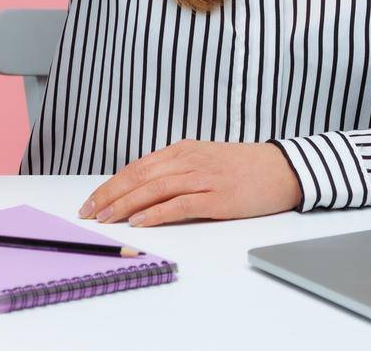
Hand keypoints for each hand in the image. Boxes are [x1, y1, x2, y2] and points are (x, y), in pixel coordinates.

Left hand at [77, 140, 301, 226]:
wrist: (282, 168)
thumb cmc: (243, 167)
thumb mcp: (205, 159)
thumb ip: (176, 169)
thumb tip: (143, 188)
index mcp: (183, 150)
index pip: (137, 167)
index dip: (111, 184)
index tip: (91, 200)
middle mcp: (189, 160)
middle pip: (139, 177)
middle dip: (109, 195)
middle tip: (88, 212)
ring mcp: (203, 178)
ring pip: (154, 189)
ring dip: (125, 204)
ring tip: (106, 217)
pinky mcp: (217, 198)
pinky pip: (180, 204)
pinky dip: (157, 213)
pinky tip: (141, 221)